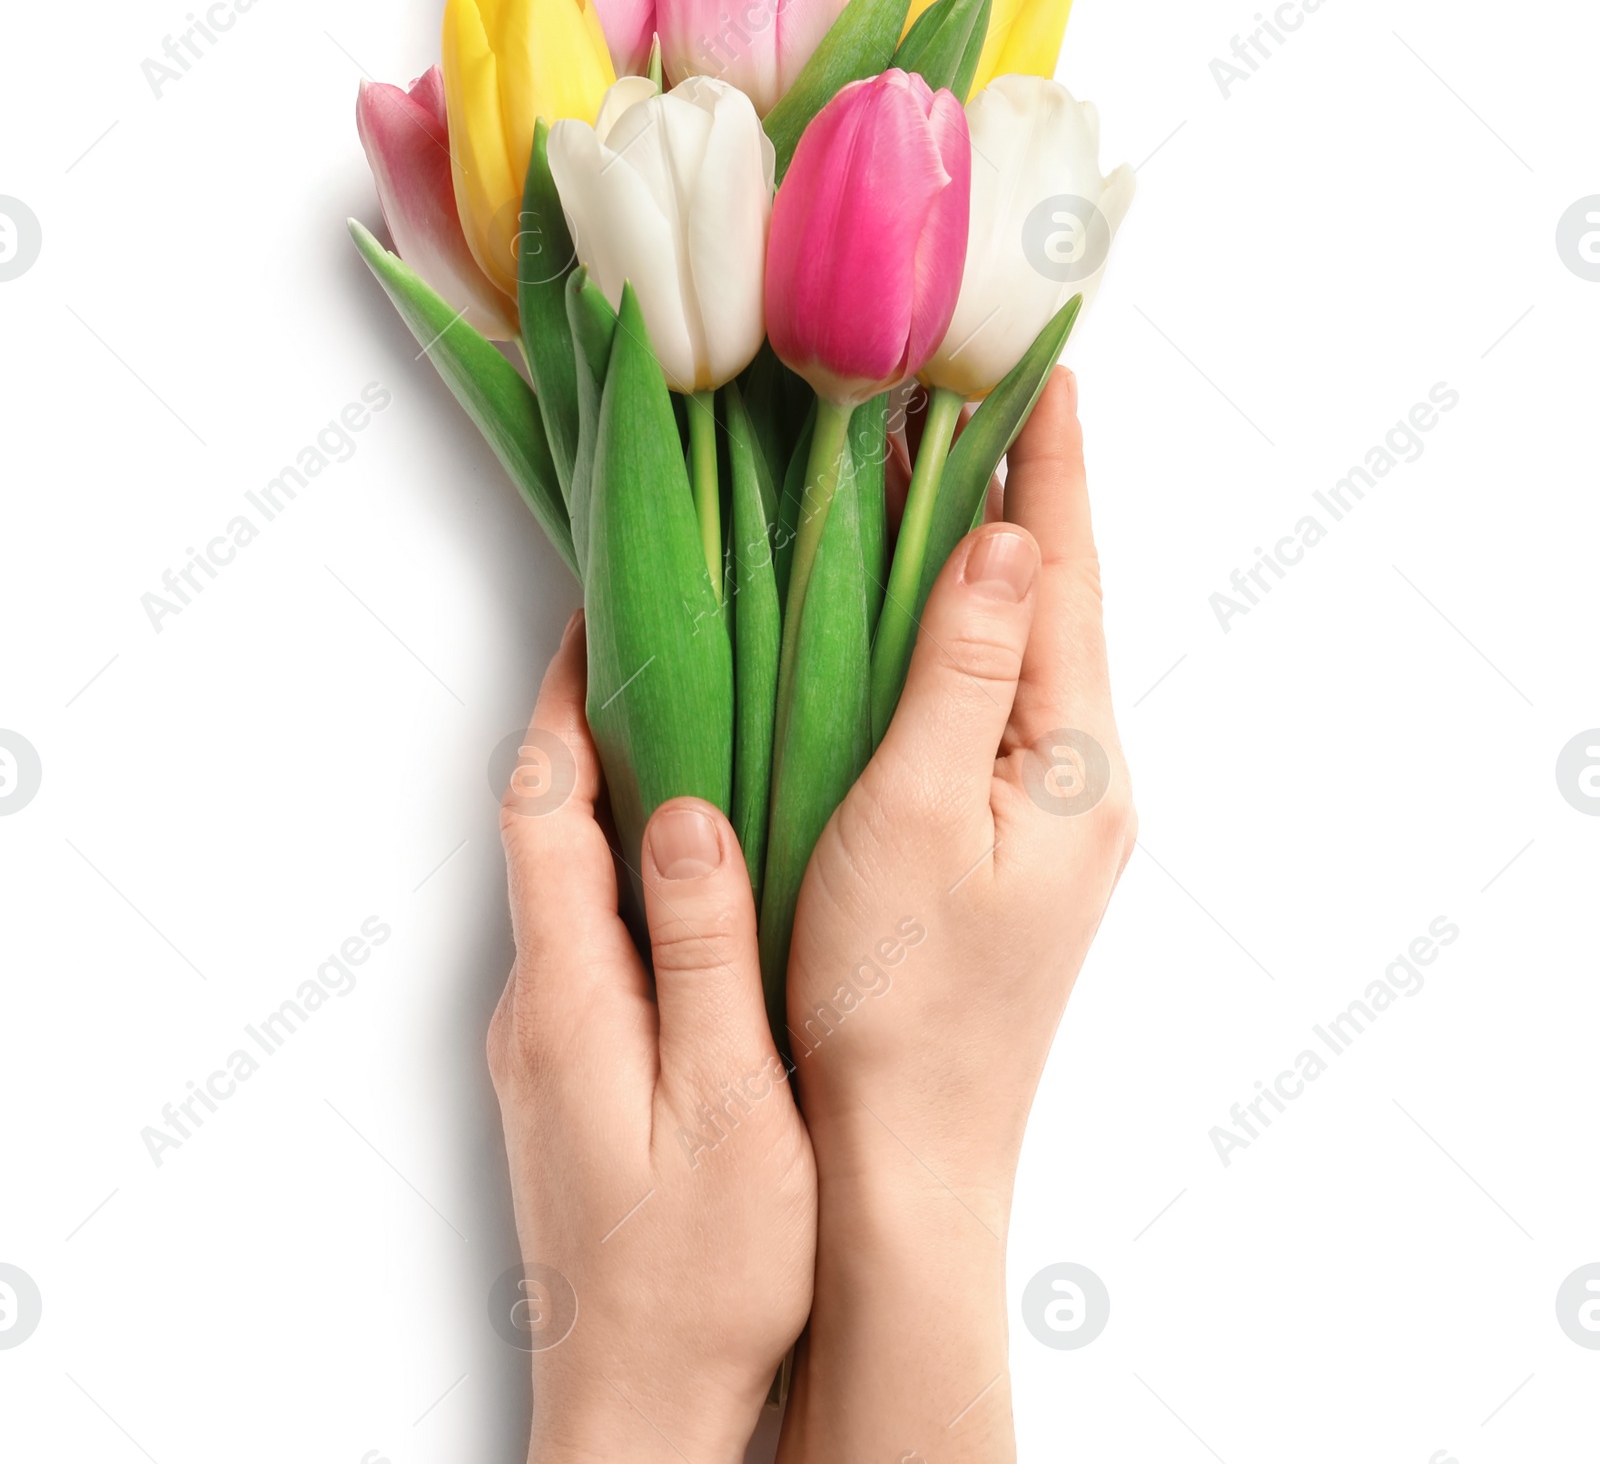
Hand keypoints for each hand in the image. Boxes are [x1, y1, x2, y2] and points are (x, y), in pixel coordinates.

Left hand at [489, 615, 815, 1463]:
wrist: (639, 1403)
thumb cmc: (702, 1275)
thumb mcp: (729, 1109)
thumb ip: (702, 954)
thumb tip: (679, 813)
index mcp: (570, 995)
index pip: (541, 807)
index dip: (564, 700)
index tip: (600, 613)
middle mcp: (538, 1003)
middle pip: (541, 824)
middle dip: (584, 720)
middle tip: (654, 635)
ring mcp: (547, 1037)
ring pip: (564, 873)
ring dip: (606, 785)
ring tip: (688, 712)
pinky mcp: (570, 1065)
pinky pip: (586, 924)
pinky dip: (622, 858)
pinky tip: (689, 852)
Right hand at [778, 369, 1135, 1461]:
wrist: (903, 1153)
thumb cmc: (895, 996)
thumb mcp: (919, 813)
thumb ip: (964, 668)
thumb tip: (1013, 534)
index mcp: (1075, 757)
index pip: (1070, 575)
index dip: (1056, 466)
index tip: (1048, 366)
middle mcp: (1080, 775)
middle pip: (1052, 601)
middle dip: (1019, 494)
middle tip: (970, 391)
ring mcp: (1047, 812)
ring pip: (1016, 649)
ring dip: (982, 558)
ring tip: (938, 467)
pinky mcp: (1004, 841)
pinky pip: (987, 701)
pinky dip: (954, 633)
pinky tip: (911, 607)